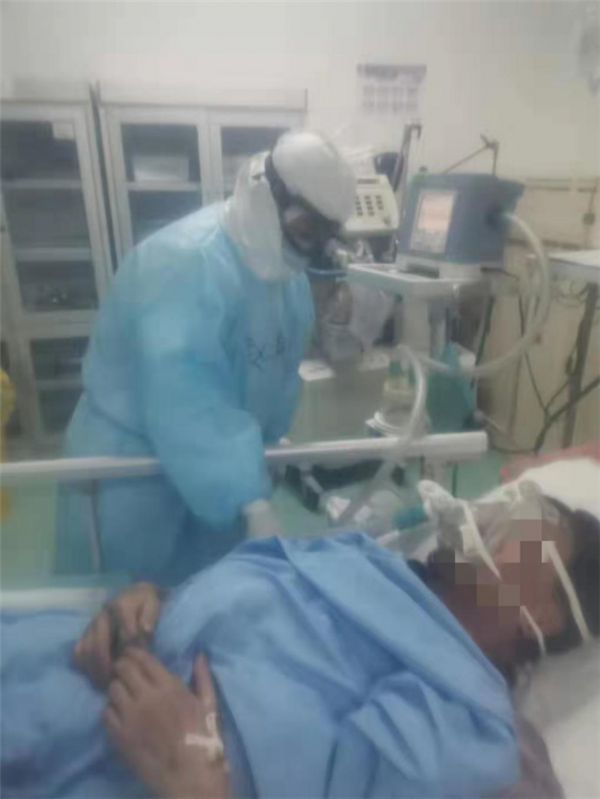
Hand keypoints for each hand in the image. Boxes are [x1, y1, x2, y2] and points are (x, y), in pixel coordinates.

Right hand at [73, 583, 161, 687]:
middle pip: (98, 644)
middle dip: (106, 665)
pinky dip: (84, 664)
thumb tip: (146, 630)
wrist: (133, 594)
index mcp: (121, 606)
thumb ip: (150, 616)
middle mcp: (102, 614)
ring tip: (105, 682)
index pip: (125, 634)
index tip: (137, 661)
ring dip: (94, 668)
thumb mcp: (153, 603)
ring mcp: (92, 624)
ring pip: (85, 649)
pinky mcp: (86, 632)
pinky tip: (95, 674)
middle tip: (114, 681)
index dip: (132, 650)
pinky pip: (78, 650)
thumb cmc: (144, 602)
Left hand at [104, 650, 228, 798]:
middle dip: (123, 667)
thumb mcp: (209, 705)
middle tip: (125, 673)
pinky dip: (111, 710)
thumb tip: (199, 655)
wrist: (189, 777)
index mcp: (169, 686)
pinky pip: (105, 713)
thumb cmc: (203, 739)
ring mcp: (130, 717)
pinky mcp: (120, 736)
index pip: (142, 658)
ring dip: (117, 688)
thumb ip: (203, 677)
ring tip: (124, 695)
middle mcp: (146, 696)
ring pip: (112, 689)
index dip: (134, 653)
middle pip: (123, 669)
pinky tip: (120, 715)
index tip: (133, 655)